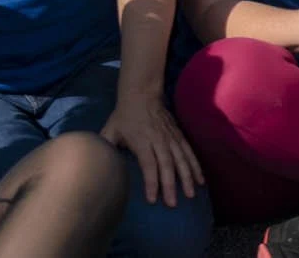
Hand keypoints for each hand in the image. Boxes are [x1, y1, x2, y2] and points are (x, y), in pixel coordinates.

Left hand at [100, 93, 204, 207]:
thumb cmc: (123, 116)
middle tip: (174, 204)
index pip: (149, 164)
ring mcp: (171, 137)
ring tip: (191, 194)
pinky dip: (195, 165)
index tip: (153, 200)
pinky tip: (200, 178)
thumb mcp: (110, 131)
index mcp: (142, 140)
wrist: (142, 93)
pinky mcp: (179, 135)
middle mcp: (159, 140)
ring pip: (182, 159)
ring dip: (187, 177)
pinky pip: (189, 152)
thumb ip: (106, 148)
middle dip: (171, 185)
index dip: (152, 182)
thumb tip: (98, 168)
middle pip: (168, 164)